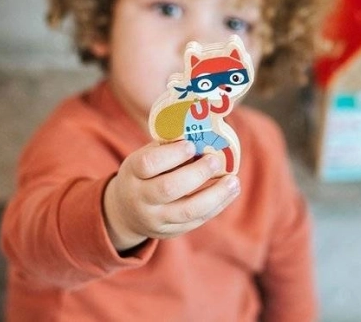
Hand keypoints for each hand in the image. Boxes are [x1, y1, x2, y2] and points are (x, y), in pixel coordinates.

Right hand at [103, 140, 240, 250]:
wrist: (126, 212)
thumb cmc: (143, 174)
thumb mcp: (144, 157)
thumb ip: (168, 147)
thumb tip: (205, 129)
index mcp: (132, 173)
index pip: (148, 164)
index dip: (171, 154)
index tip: (191, 145)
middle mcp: (140, 198)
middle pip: (168, 188)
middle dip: (197, 173)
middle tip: (215, 160)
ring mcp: (155, 218)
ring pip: (187, 210)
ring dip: (215, 195)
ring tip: (233, 181)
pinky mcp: (170, 231)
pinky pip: (197, 221)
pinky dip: (217, 206)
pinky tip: (229, 192)